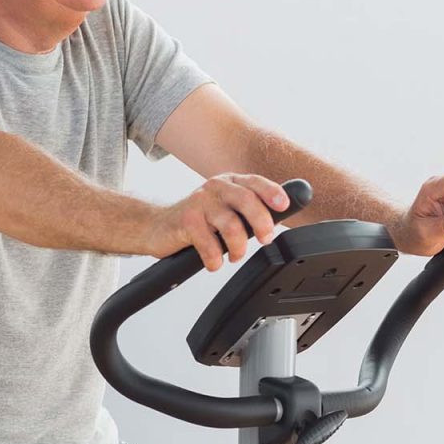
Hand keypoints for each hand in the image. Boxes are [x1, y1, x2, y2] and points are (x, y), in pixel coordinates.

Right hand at [149, 173, 289, 269]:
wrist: (159, 225)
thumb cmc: (199, 219)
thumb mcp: (226, 208)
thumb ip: (249, 212)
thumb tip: (276, 223)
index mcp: (230, 182)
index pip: (255, 182)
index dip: (272, 193)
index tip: (284, 206)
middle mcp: (216, 187)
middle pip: (246, 200)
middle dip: (261, 223)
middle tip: (265, 239)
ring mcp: (200, 202)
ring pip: (230, 225)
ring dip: (238, 247)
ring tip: (234, 255)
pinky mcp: (186, 220)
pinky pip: (208, 244)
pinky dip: (215, 259)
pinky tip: (214, 262)